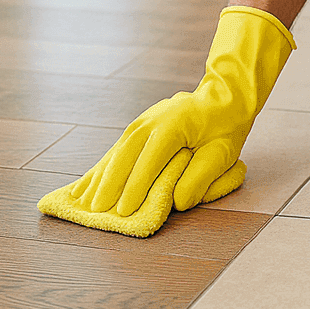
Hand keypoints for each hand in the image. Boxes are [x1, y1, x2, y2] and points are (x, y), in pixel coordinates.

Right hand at [69, 6, 295, 215]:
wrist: (223, 98)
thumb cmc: (225, 128)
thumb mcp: (223, 154)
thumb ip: (201, 178)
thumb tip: (176, 203)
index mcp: (175, 124)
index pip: (150, 158)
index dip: (135, 186)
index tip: (124, 210)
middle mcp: (153, 119)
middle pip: (126, 153)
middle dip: (110, 183)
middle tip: (98, 210)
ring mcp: (143, 120)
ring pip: (117, 150)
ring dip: (100, 176)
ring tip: (84, 201)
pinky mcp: (138, 126)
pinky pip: (117, 148)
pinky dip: (102, 167)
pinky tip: (87, 183)